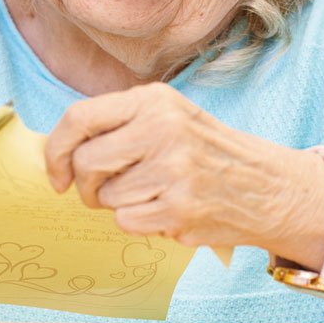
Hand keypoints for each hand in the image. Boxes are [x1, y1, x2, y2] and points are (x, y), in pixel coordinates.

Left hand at [43, 83, 323, 268]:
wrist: (267, 186)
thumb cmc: (206, 152)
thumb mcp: (168, 116)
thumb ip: (118, 124)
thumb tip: (58, 152)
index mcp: (154, 100)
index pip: (79, 118)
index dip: (56, 150)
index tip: (57, 173)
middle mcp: (163, 129)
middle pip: (86, 162)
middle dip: (86, 185)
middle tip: (104, 191)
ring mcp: (173, 169)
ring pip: (105, 198)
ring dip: (118, 205)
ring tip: (151, 195)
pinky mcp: (180, 208)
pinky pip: (127, 222)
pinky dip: (139, 222)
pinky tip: (166, 211)